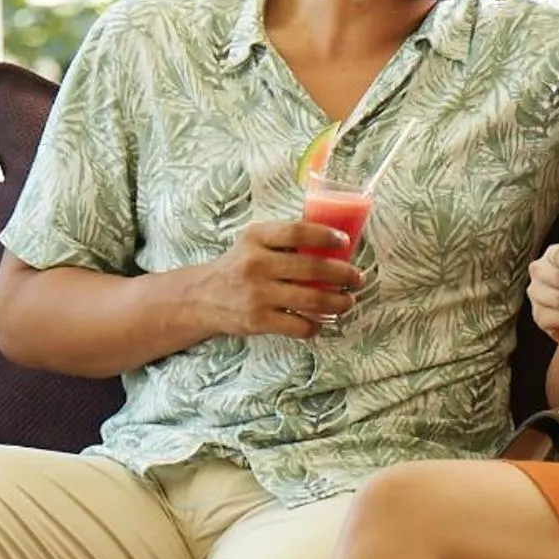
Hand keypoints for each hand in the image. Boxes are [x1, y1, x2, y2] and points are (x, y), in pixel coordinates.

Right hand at [194, 219, 365, 337]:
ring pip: (312, 300)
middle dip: (343, 275)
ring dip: (339, 302)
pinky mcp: (258, 321)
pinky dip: (317, 325)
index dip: (325, 236)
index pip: (297, 231)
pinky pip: (300, 326)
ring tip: (348, 301)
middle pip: (313, 268)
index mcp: (256, 238)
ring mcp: (257, 294)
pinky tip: (321, 321)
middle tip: (357, 278)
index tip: (344, 241)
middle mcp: (256, 264)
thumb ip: (284, 239)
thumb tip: (333, 241)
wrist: (201, 297)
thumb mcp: (253, 242)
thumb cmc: (238, 266)